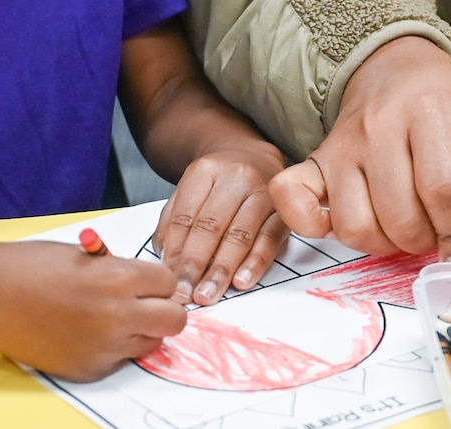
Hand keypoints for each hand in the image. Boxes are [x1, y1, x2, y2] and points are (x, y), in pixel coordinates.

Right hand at [0, 239, 185, 382]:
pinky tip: (88, 333)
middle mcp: (118, 316)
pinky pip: (120, 360)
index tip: (148, 282)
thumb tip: (144, 284)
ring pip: (151, 343)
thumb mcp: (87, 256)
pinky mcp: (89, 369)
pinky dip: (113, 348)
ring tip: (112, 317)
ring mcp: (104, 347)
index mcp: (120, 278)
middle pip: (174, 320)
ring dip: (141, 331)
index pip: (170, 283)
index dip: (159, 281)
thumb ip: (121, 270)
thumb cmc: (31, 267)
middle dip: (165, 309)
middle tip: (147, 304)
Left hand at [158, 140, 287, 304]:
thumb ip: (173, 221)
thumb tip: (166, 259)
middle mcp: (237, 178)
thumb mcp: (190, 189)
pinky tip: (242, 281)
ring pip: (240, 235)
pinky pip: (269, 239)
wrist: (255, 156)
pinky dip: (255, 263)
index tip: (168, 279)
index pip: (186, 216)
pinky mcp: (284, 210)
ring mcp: (264, 192)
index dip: (176, 251)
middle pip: (211, 227)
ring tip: (207, 294)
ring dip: (222, 270)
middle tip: (184, 294)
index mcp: (206, 171)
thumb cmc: (219, 181)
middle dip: (195, 265)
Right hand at [271, 36, 450, 259]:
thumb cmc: (445, 102)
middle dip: (425, 240)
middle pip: (399, 216)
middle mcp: (379, 126)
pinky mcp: (317, 160)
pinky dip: (311, 225)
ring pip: (355, 226)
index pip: (442, 188)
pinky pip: (294, 201)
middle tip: (436, 228)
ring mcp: (343, 144)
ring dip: (385, 243)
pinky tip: (345, 222)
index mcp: (429, 110)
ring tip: (404, 224)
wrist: (395, 67)